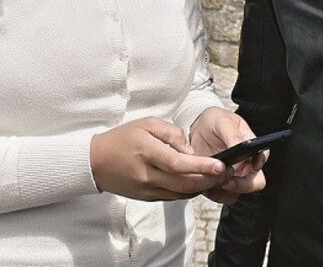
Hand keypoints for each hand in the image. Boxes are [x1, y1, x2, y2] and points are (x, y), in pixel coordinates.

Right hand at [90, 117, 230, 200]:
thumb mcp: (146, 124)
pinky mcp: (147, 198)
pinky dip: (188, 191)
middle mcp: (147, 175)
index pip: (179, 163)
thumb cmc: (122, 138)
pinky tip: (198, 183)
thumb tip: (190, 149)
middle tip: (226, 173)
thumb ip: (171, 133)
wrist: (96, 162)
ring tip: (217, 178)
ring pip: (181, 193)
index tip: (220, 165)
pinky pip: (173, 196)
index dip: (202, 166)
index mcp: (146, 152)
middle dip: (209, 180)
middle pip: (184, 183)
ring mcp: (147, 189)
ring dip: (201, 187)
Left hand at [189, 107, 266, 203]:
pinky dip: (215, 194)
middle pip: (255, 182)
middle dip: (241, 184)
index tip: (249, 165)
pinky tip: (206, 184)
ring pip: (238, 193)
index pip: (262, 157)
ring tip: (211, 180)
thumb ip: (233, 135)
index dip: (258, 163)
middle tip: (226, 179)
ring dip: (225, 190)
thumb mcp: (222, 121)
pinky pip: (223, 196)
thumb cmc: (213, 122)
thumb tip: (241, 146)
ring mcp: (234, 175)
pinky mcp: (221, 183)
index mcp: (251, 146)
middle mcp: (246, 164)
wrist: (196, 130)